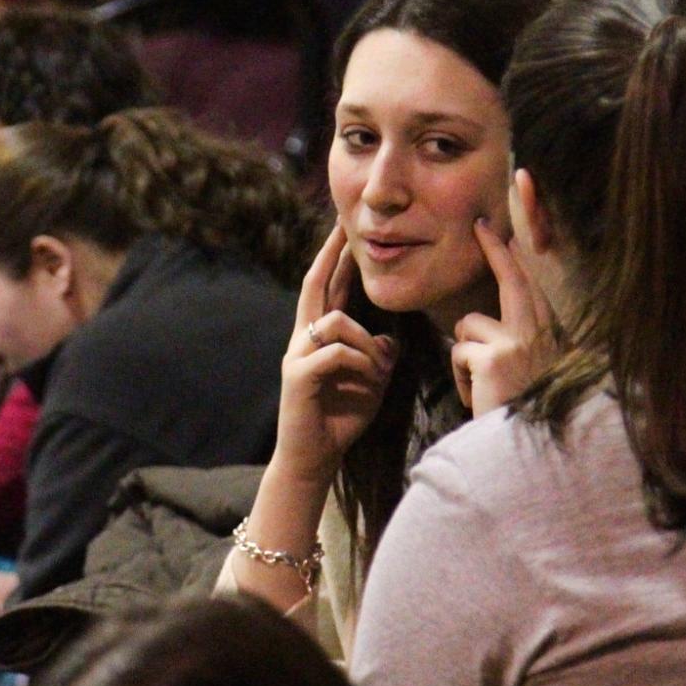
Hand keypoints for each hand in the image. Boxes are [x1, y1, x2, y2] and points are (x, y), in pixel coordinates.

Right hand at [272, 223, 396, 485]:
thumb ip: (379, 357)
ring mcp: (297, 356)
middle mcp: (303, 340)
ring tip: (379, 370)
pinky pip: (335, 352)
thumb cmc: (341, 420)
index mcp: (319, 338)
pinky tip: (369, 380)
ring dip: (366, 341)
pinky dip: (359, 362)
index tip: (346, 231)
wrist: (313, 459)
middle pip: (316, 286)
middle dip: (332, 255)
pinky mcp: (298, 376)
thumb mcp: (371, 383)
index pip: (327, 288)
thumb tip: (388, 341)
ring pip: (335, 321)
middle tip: (344, 227)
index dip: (336, 259)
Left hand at [450, 220, 560, 414]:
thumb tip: (482, 320)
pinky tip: (477, 397)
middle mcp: (542, 335)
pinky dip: (459, 376)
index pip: (534, 287)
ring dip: (464, 354)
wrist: (528, 456)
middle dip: (496, 249)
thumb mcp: (526, 377)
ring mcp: (520, 343)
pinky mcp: (495, 357)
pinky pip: (458, 351)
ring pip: (468, 324)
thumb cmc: (521, 418)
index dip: (522, 257)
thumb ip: (516, 345)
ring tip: (480, 386)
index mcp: (549, 338)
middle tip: (480, 225)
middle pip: (514, 280)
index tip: (512, 231)